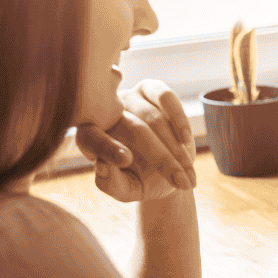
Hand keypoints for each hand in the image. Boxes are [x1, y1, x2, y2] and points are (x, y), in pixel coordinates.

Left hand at [76, 80, 196, 202]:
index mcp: (89, 138)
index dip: (108, 148)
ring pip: (154, 118)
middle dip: (162, 159)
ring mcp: (127, 98)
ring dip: (176, 148)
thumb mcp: (126, 190)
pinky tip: (185, 139)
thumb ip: (111, 184)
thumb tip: (102, 166)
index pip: (92, 138)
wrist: (163, 166)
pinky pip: (165, 96)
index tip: (126, 160)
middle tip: (181, 182)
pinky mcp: (149, 88)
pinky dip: (179, 118)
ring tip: (187, 173)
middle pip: (133, 131)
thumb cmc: (139, 180)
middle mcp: (105, 113)